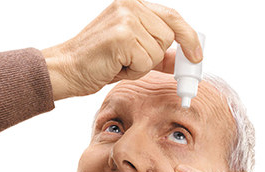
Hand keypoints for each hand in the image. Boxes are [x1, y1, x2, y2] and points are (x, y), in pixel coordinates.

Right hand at [42, 0, 201, 99]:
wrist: (68, 69)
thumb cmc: (96, 61)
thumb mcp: (132, 53)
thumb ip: (157, 52)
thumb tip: (182, 59)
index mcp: (133, 3)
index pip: (173, 17)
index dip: (188, 37)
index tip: (196, 55)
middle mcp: (131, 5)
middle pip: (168, 37)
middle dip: (154, 56)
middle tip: (130, 62)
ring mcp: (127, 18)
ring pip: (159, 51)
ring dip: (142, 65)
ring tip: (119, 62)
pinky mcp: (123, 36)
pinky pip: (147, 62)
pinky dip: (133, 71)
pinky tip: (115, 66)